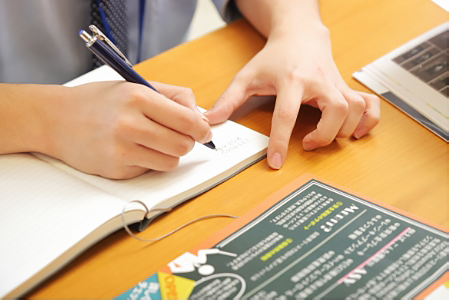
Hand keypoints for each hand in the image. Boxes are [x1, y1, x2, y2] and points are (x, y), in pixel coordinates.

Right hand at [44, 81, 211, 178]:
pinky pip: (150, 170)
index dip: (202, 129)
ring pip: (171, 162)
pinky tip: (134, 150)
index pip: (187, 121)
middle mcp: (130, 124)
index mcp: (138, 98)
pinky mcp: (116, 169)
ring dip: (170, 154)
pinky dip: (150, 162)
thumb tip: (201, 116)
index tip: (204, 131)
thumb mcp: (135, 86)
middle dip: (187, 142)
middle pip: (183, 145)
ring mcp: (121, 149)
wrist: (56, 119)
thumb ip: (173, 96)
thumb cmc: (100, 101)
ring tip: (155, 142)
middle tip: (179, 136)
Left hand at [206, 24, 379, 168]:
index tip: (276, 161)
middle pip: (336, 111)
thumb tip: (210, 120)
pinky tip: (355, 131)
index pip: (286, 114)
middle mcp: (318, 81)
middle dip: (324, 135)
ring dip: (344, 130)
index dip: (281, 141)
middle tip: (308, 143)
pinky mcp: (345, 88)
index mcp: (291, 79)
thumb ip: (229, 99)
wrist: (300, 36)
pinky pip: (369, 105)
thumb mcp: (247, 76)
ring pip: (355, 109)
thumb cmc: (274, 57)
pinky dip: (368, 121)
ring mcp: (336, 84)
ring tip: (324, 136)